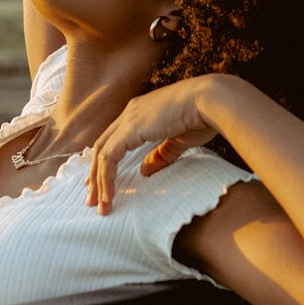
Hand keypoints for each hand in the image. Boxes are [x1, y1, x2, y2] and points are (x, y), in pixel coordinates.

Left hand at [86, 77, 220, 214]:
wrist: (211, 100)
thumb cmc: (203, 117)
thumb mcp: (179, 141)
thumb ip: (161, 155)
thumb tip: (145, 171)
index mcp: (141, 111)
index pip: (114, 138)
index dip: (106, 161)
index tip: (102, 182)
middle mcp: (130, 112)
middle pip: (102, 145)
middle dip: (95, 173)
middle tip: (92, 197)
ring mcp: (129, 118)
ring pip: (101, 153)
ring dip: (98, 180)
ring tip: (97, 204)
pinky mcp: (131, 128)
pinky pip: (109, 157)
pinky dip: (105, 177)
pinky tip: (108, 195)